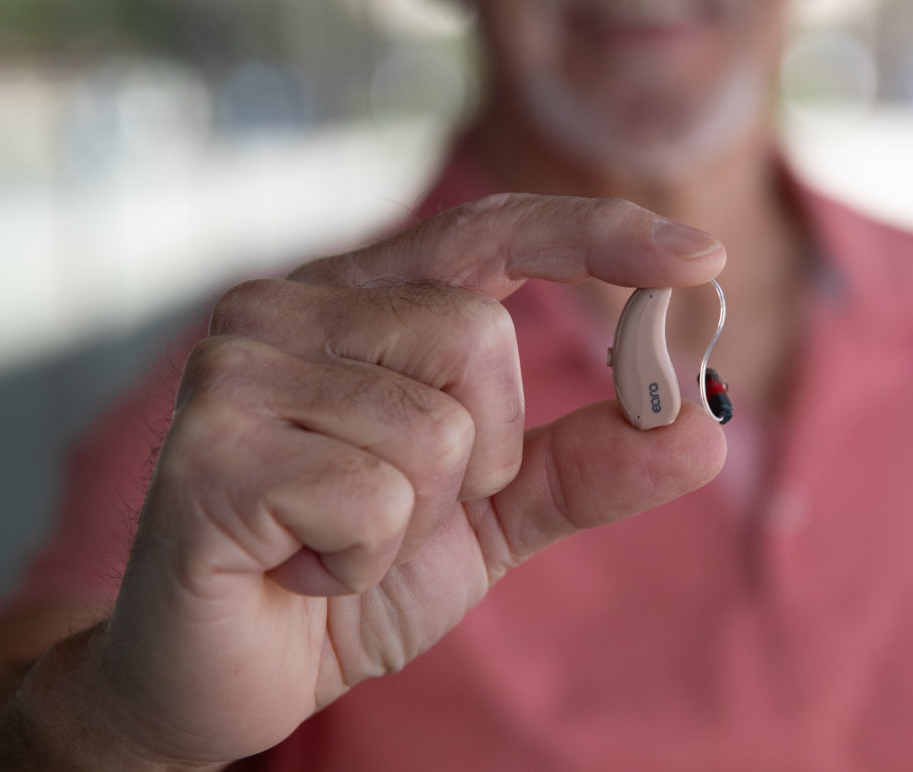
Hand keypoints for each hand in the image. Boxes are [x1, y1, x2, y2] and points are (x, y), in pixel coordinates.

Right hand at [58, 194, 727, 766]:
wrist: (219, 679)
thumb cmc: (345, 576)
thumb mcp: (491, 517)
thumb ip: (586, 466)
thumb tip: (703, 426)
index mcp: (356, 298)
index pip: (491, 231)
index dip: (599, 236)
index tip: (700, 258)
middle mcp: (285, 304)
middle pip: (481, 337)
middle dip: (483, 453)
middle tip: (401, 510)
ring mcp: (236, 369)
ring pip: (437, 426)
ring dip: (416, 517)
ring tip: (336, 542)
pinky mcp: (209, 449)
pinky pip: (374, 499)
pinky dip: (361, 560)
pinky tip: (299, 568)